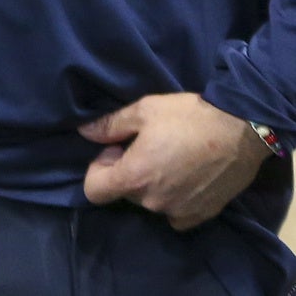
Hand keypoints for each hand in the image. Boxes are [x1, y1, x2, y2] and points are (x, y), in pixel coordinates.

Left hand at [80, 92, 269, 229]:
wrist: (241, 130)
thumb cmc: (189, 117)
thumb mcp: (143, 111)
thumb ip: (110, 125)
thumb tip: (84, 132)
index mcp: (135, 177)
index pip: (94, 191)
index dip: (98, 169)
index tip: (116, 150)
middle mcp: (154, 202)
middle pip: (124, 193)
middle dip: (127, 172)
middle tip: (145, 148)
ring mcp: (180, 211)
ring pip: (150, 202)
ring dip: (152, 185)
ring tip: (169, 159)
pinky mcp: (202, 215)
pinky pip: (176, 214)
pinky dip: (174, 200)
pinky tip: (185, 177)